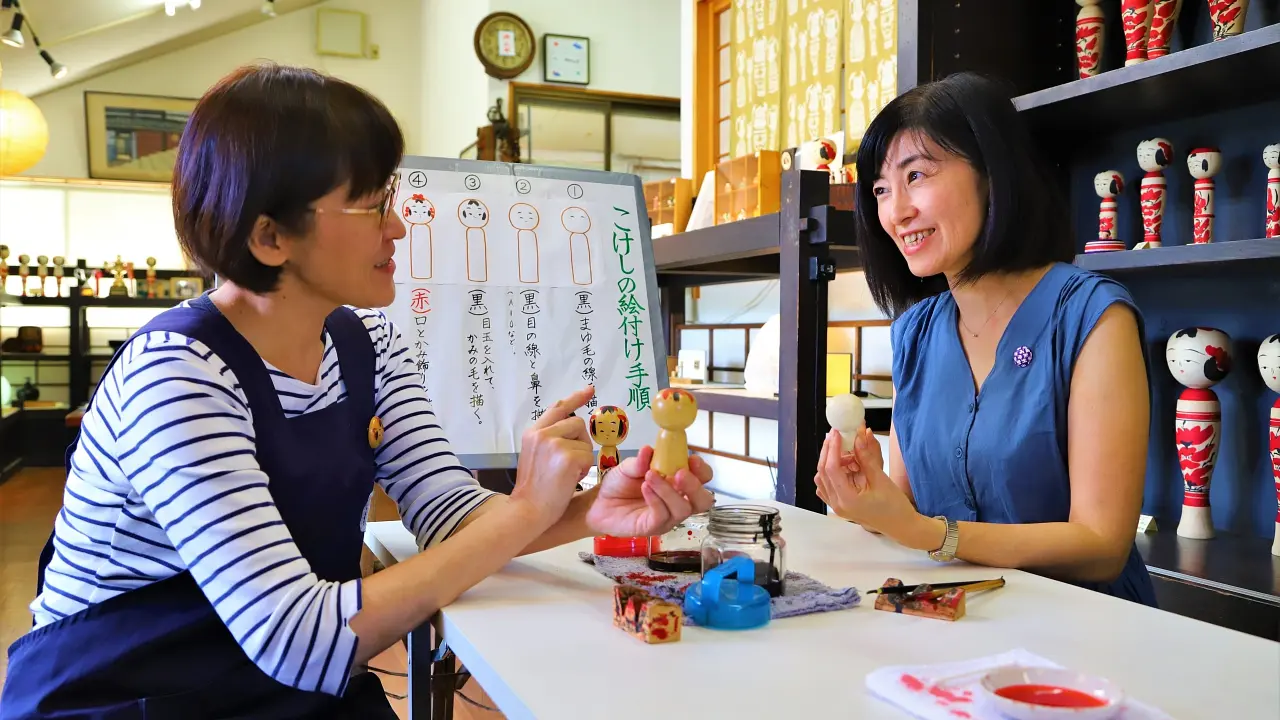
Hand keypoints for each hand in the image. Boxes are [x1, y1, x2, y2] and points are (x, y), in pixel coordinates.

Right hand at [511, 386, 596, 527]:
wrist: (527, 511)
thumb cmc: (533, 489)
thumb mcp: (535, 456)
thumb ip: (549, 439)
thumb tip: (572, 427)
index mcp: (533, 432)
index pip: (558, 407)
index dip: (575, 398)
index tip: (590, 389)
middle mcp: (542, 434)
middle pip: (577, 423)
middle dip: (581, 442)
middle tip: (572, 462)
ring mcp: (554, 444)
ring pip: (585, 441)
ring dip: (583, 457)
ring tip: (567, 473)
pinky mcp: (567, 457)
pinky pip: (588, 456)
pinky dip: (584, 469)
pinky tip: (571, 479)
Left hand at [586, 446, 715, 536]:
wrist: (599, 503)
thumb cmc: (619, 484)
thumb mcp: (629, 467)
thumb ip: (640, 461)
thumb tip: (649, 450)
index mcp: (678, 482)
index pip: (702, 478)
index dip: (701, 470)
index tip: (692, 459)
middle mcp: (678, 500)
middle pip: (703, 500)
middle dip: (694, 486)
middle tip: (679, 474)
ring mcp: (668, 516)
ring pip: (683, 509)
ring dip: (668, 491)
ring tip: (650, 477)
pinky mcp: (654, 528)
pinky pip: (662, 516)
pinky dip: (656, 499)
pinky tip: (645, 488)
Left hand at [814, 426, 916, 539]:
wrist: (901, 525)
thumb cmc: (894, 507)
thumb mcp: (881, 479)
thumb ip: (866, 457)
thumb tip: (858, 436)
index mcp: (846, 499)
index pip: (831, 468)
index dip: (833, 448)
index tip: (837, 433)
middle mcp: (837, 504)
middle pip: (823, 472)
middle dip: (829, 451)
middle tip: (837, 435)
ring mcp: (836, 506)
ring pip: (823, 478)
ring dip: (831, 461)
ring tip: (846, 451)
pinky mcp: (839, 505)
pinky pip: (827, 485)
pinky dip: (832, 472)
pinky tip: (844, 465)